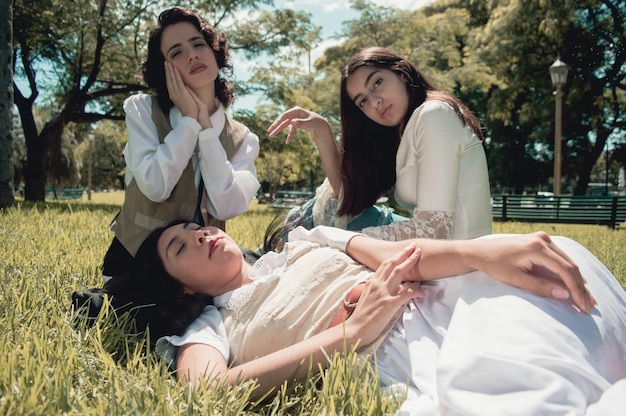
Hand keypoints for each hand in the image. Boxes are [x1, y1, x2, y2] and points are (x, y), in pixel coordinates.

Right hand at [165, 62, 199, 119]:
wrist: (191, 116)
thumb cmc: (189, 110)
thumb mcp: (183, 100)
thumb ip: (182, 93)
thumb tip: (184, 87)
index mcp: (173, 95)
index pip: (169, 83)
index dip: (168, 75)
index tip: (167, 68)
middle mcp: (173, 93)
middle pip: (169, 79)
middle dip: (167, 70)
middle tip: (166, 62)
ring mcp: (177, 92)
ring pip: (172, 79)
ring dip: (170, 70)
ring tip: (169, 63)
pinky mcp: (182, 92)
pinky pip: (178, 81)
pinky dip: (176, 75)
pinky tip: (175, 69)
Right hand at [267, 106, 331, 143]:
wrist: (321, 125)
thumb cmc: (315, 122)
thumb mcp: (308, 123)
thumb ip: (300, 123)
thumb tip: (291, 122)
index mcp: (296, 110)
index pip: (285, 115)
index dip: (278, 121)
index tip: (273, 126)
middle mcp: (294, 114)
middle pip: (283, 120)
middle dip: (276, 126)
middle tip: (269, 131)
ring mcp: (294, 119)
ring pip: (285, 125)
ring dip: (279, 130)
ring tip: (271, 135)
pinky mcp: (296, 124)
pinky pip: (291, 130)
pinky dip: (289, 135)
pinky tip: (287, 142)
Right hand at [345, 244, 423, 345]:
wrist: (355, 330)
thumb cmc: (362, 317)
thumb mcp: (368, 299)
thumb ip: (380, 291)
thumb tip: (396, 288)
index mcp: (371, 283)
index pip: (385, 265)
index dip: (395, 256)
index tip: (404, 251)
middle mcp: (377, 284)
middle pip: (392, 264)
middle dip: (404, 253)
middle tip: (414, 246)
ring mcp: (383, 293)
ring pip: (399, 272)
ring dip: (410, 262)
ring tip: (419, 255)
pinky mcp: (389, 304)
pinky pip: (407, 293)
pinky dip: (416, 291)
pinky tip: (422, 293)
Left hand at [471, 232, 596, 313]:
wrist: (479, 251)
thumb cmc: (493, 265)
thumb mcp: (515, 279)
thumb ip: (539, 287)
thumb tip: (564, 295)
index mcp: (536, 247)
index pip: (564, 270)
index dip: (576, 289)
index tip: (582, 306)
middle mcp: (543, 239)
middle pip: (570, 265)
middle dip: (580, 287)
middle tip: (589, 306)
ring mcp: (542, 238)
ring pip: (567, 262)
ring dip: (577, 280)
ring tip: (586, 299)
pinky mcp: (540, 241)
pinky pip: (559, 258)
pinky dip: (567, 272)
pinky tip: (576, 285)